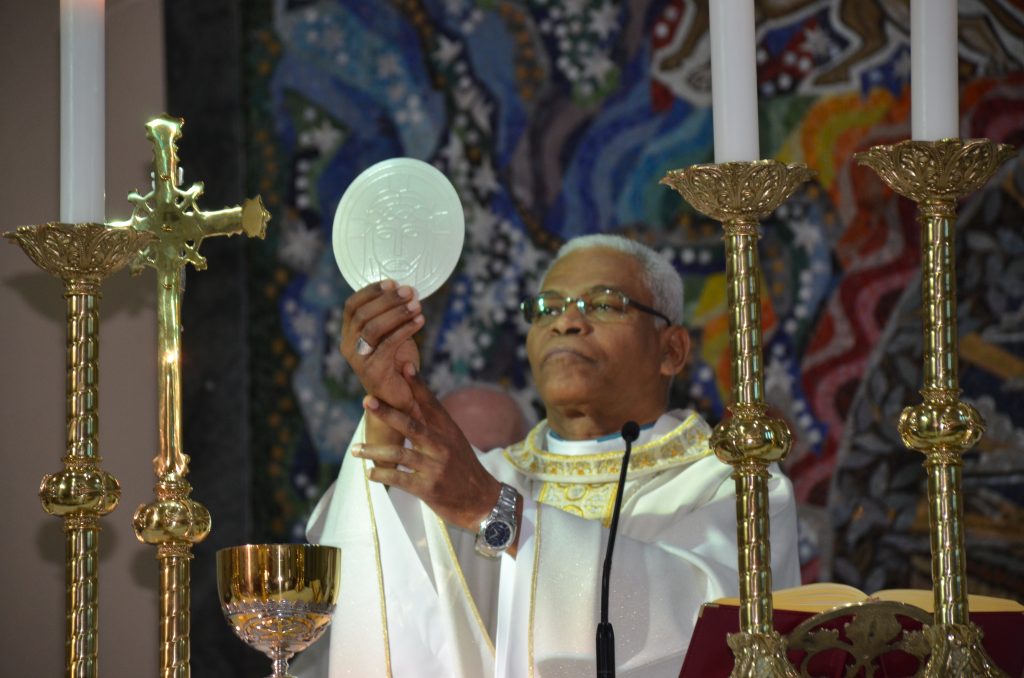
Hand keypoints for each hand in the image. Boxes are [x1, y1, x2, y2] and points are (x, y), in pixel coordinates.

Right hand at [340, 280, 423, 413]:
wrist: (401, 398)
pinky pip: (388, 344)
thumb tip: (407, 291)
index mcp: (349, 334)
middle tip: (409, 292)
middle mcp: (348, 346)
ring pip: (373, 328)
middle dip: (388, 300)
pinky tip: (420, 321)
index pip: (352, 306)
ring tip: (417, 305)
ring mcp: (358, 360)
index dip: (371, 291)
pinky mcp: (372, 371)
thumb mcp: (393, 334)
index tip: (392, 283)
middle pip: (363, 314)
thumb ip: (394, 316)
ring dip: (397, 313)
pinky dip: (405, 329)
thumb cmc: (397, 363)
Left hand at [352, 365, 501, 531]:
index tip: (403, 366)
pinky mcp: (429, 488)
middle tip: (367, 401)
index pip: (431, 404)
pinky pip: (400, 479)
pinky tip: (370, 473)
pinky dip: (383, 476)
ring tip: (355, 450)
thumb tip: (412, 400)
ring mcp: (435, 467)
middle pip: (412, 425)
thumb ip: (434, 424)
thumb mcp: (454, 442)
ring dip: (374, 451)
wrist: (483, 501)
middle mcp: (442, 446)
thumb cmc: (463, 468)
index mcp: (448, 431)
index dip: (417, 385)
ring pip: (400, 454)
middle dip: (387, 412)